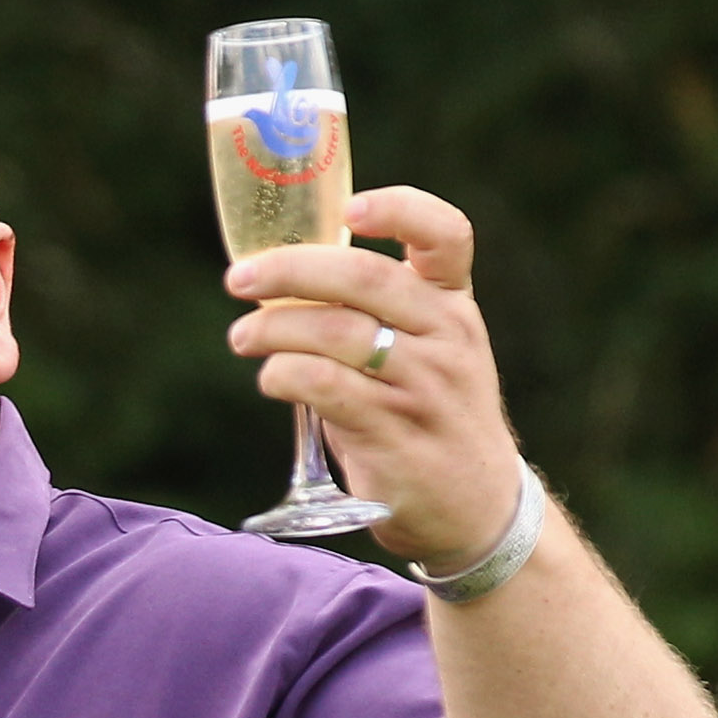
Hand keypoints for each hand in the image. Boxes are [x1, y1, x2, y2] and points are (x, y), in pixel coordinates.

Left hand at [225, 187, 520, 568]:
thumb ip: (369, 314)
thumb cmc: (429, 417)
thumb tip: (276, 282)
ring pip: (334, 332)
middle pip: (364, 276)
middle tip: (240, 280)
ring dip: (272, 329)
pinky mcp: (395, 433)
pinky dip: (283, 374)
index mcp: (454, 305)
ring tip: (243, 339)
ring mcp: (424, 386)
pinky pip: (324, 386)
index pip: (444, 235)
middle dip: (290, 270)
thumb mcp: (425, 352)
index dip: (399, 209)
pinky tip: (270, 377)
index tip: (349, 208)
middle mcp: (447, 337)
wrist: (477, 509)